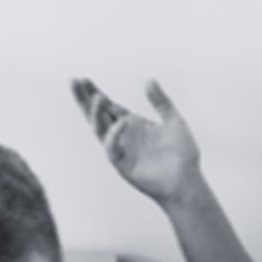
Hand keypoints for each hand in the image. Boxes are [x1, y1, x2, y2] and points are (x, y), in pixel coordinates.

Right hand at [71, 76, 200, 206]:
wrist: (188, 181)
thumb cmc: (182, 154)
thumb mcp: (173, 121)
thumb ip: (161, 102)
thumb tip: (149, 80)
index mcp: (132, 124)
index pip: (108, 106)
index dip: (95, 93)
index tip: (84, 79)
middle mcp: (122, 136)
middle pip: (97, 115)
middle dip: (84, 100)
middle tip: (74, 81)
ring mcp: (121, 151)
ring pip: (100, 131)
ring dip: (96, 114)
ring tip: (97, 97)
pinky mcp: (123, 167)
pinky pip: (112, 150)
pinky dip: (114, 136)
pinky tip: (121, 122)